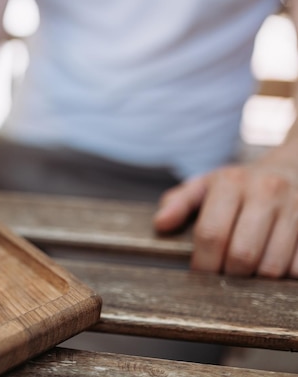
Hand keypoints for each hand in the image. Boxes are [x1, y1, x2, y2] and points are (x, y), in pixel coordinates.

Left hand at [154, 154, 297, 278]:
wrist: (295, 167)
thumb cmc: (242, 184)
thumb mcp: (206, 184)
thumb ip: (179, 202)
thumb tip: (161, 224)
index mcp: (231, 183)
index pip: (211, 234)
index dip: (203, 262)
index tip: (200, 273)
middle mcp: (266, 192)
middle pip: (242, 255)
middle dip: (229, 274)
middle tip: (225, 274)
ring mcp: (297, 207)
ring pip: (272, 266)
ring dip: (257, 278)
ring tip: (249, 269)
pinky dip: (284, 274)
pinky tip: (274, 262)